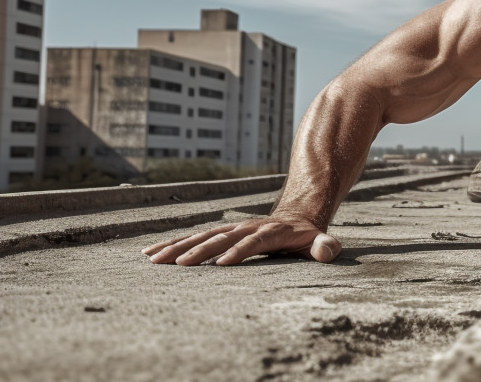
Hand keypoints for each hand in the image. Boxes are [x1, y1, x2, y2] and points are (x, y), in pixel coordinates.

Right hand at [141, 216, 341, 265]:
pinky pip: (194, 238)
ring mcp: (232, 229)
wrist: (295, 215)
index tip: (221, 265)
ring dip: (177, 247)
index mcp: (270, 232)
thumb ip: (325, 246)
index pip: (253, 243)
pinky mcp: (220, 234)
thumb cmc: (308, 236)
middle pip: (220, 238)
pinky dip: (172, 244)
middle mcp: (247, 228)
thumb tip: (329, 251)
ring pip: (201, 237)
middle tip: (177, 264)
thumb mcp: (320, 240)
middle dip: (199, 251)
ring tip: (154, 259)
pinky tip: (150, 253)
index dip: (238, 252)